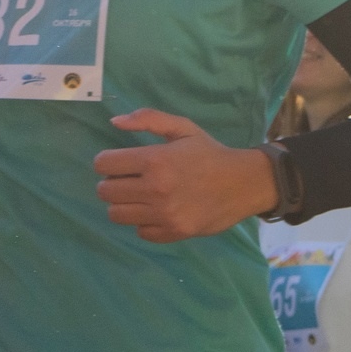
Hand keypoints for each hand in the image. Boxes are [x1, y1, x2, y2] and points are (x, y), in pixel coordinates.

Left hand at [93, 110, 278, 240]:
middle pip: (105, 191)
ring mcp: (164, 214)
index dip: (109, 161)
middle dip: (114, 183)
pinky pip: (140, 231)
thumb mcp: (184, 129)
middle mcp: (156, 189)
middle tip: (132, 180)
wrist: (246, 183)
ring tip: (142, 197)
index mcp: (156, 160)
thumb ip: (149, 119)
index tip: (121, 162)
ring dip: (125, 204)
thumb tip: (114, 122)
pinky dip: (145, 222)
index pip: (104, 164)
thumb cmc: (211, 154)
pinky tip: (159, 211)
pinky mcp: (173, 232)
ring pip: (116, 214)